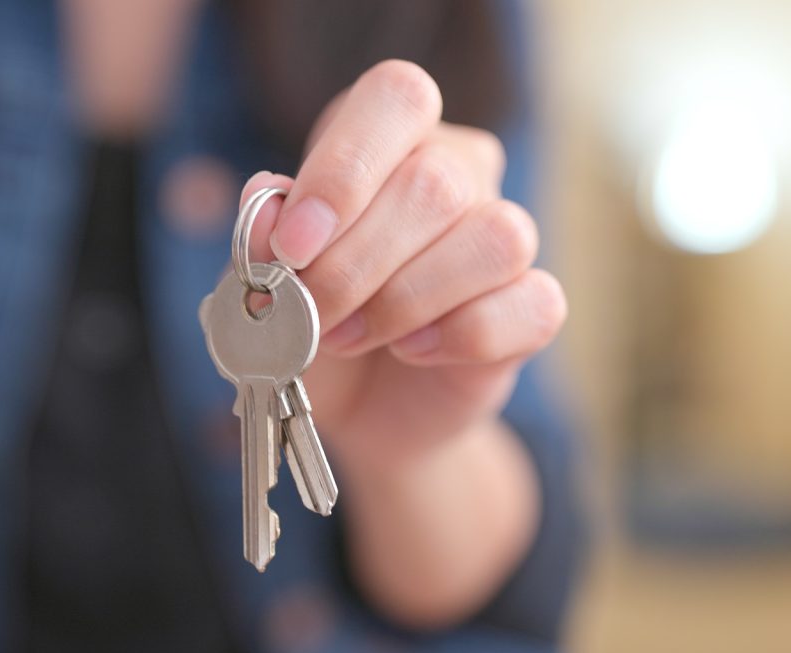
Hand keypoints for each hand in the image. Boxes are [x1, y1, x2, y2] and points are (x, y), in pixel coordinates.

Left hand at [237, 61, 567, 628]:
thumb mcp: (259, 290)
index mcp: (384, 148)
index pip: (393, 100)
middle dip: (362, 255)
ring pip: (496, 235)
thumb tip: (266, 208)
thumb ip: (263, 244)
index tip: (294, 235)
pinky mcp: (530, 313)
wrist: (349, 414)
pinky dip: (462, 338)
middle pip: (441, 178)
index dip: (347, 159)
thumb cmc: (297, 333)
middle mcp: (455, 179)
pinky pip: (531, 305)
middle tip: (315, 312)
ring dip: (409, 299)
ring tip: (359, 337)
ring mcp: (502, 244)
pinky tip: (417, 357)